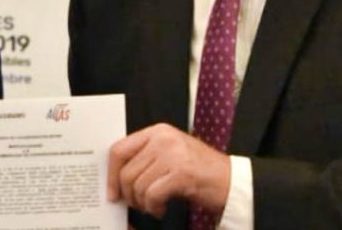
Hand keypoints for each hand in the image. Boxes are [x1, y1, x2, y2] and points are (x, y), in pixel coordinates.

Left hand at [108, 123, 230, 218]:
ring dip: (142, 203)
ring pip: (138, 185)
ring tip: (153, 206)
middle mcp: (162, 138)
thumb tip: (117, 176)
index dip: (111, 173)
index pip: (120, 149)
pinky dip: (153, 208)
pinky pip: (152, 195)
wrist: (230, 179)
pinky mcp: (181, 173)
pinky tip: (161, 209)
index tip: (112, 191)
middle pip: (126, 171)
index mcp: (157, 131)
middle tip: (137, 204)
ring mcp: (172, 154)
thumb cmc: (197, 170)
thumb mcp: (169, 153)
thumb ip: (146, 157)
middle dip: (128, 194)